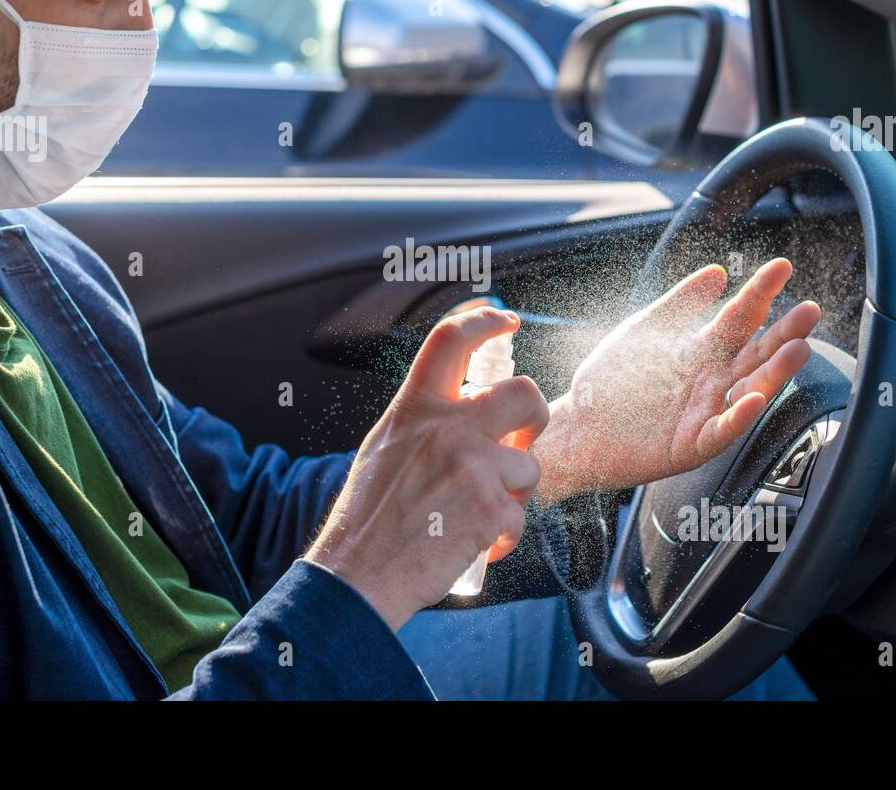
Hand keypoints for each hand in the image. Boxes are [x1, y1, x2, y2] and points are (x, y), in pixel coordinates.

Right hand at [306, 307, 549, 629]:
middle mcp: (447, 428)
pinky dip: (505, 536)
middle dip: (535, 417)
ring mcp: (472, 466)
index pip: (451, 340)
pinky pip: (520, 515)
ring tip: (481, 513)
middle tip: (521, 439)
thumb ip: (423, 421)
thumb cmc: (367, 519)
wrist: (359, 573)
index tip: (504, 322)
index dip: (484, 322)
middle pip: (523, 393)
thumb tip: (460, 407)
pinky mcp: (490, 508)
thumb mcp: (384, 447)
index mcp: (416, 409)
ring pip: (529, 464)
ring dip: (515, 493)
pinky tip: (477, 544)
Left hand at [532, 258, 820, 503]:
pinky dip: (738, 416)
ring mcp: (706, 412)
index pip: (740, 317)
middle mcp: (712, 380)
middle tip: (809, 312)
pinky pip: (721, 429)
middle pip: (756, 354)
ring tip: (798, 349)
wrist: (580, 428)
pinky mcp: (692, 443)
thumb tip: (718, 272)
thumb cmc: (612, 382)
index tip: (782, 267)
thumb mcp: (645, 330)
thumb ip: (680, 302)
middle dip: (785, 333)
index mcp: (702, 351)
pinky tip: (754, 399)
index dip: (761, 292)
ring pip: (749, 390)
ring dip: (775, 372)